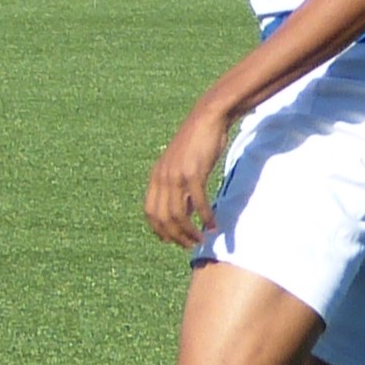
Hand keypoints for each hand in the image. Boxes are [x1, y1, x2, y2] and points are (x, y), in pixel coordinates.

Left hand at [146, 100, 233, 248]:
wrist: (206, 119)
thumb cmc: (197, 145)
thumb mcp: (182, 169)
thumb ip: (180, 190)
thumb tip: (185, 215)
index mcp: (155, 177)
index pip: (150, 212)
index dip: (159, 230)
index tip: (172, 241)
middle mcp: (161, 178)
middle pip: (162, 217)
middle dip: (175, 235)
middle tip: (189, 245)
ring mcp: (176, 175)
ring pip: (178, 213)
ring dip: (189, 231)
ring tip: (200, 239)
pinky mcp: (193, 173)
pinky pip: (197, 202)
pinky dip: (205, 217)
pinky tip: (213, 225)